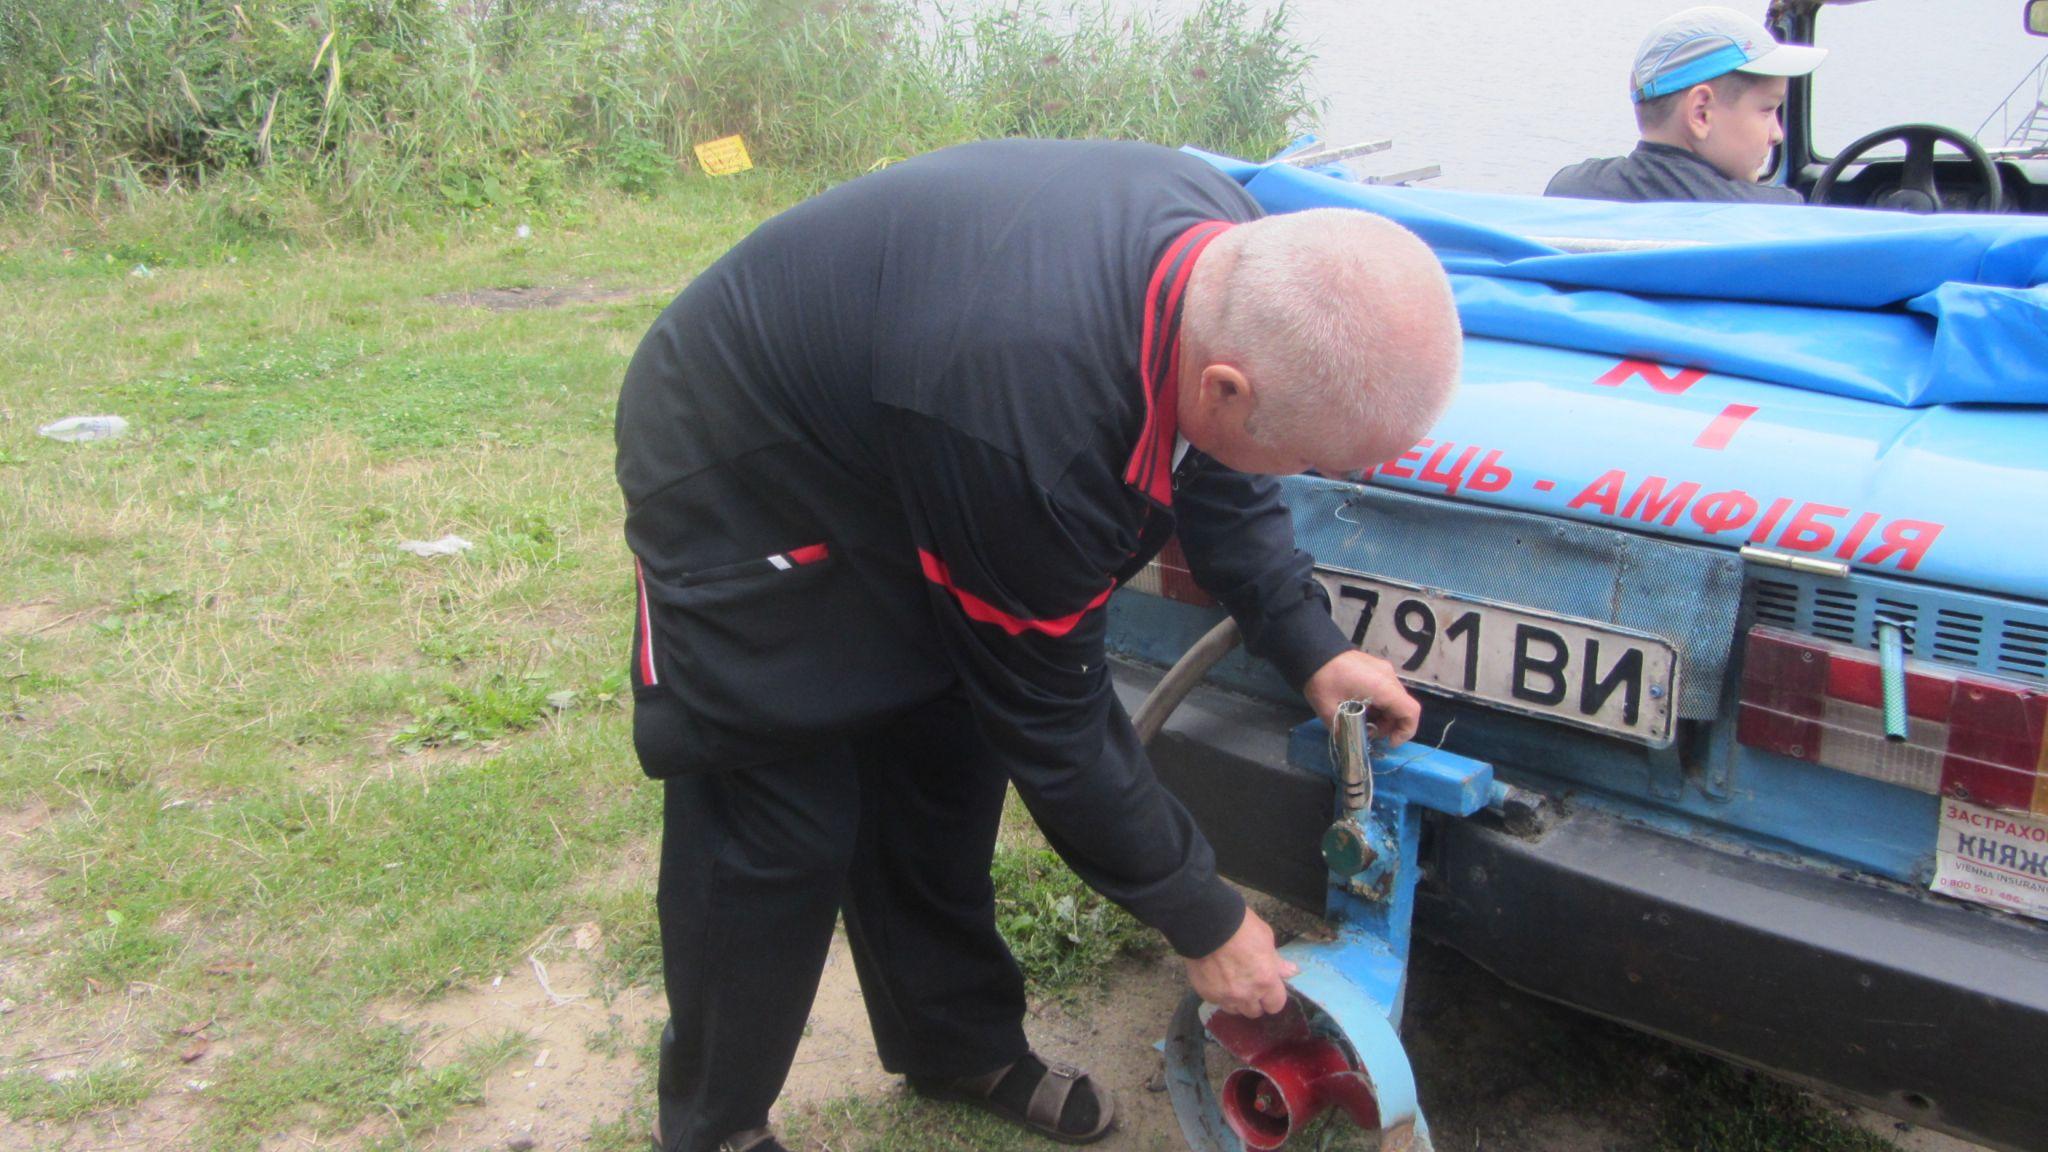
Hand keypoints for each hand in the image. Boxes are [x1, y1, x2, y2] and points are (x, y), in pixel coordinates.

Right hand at [1184, 908, 1298, 1016]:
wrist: (1207, 922)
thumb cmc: (1241, 926)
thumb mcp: (1266, 939)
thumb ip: (1277, 962)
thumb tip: (1292, 972)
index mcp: (1266, 981)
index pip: (1276, 1005)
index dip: (1272, 998)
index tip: (1268, 989)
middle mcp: (1246, 994)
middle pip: (1254, 1012)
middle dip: (1254, 1001)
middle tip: (1249, 985)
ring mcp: (1225, 996)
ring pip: (1234, 1010)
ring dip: (1236, 1001)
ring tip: (1231, 984)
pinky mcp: (1206, 993)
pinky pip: (1216, 1001)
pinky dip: (1218, 993)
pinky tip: (1215, 978)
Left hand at [1303, 649, 1421, 746]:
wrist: (1312, 649)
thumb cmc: (1323, 680)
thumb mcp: (1330, 712)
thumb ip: (1344, 731)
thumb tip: (1349, 745)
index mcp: (1383, 687)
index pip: (1411, 712)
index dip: (1405, 731)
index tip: (1389, 742)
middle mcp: (1388, 677)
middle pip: (1403, 707)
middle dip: (1390, 726)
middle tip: (1369, 733)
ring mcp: (1383, 670)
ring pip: (1394, 699)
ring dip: (1384, 715)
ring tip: (1362, 721)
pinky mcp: (1375, 668)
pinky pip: (1386, 690)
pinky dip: (1379, 703)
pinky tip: (1360, 708)